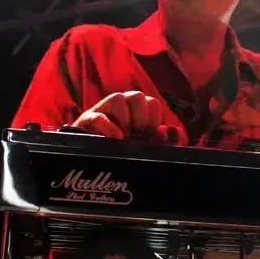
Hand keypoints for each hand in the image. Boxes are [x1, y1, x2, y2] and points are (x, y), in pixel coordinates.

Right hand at [72, 91, 187, 144]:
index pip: (152, 103)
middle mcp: (121, 105)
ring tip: (122, 137)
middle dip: (140, 118)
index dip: (153, 121)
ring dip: (124, 120)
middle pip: (137, 96)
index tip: (147, 136)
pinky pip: (99, 116)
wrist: (93, 162)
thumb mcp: (148, 149)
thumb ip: (165, 142)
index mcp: (137, 109)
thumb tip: (172, 130)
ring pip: (118, 98)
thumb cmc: (124, 152)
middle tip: (135, 135)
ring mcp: (103, 110)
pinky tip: (114, 139)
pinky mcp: (87, 120)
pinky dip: (109, 128)